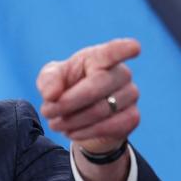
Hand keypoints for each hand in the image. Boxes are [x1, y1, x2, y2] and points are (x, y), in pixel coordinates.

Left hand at [37, 38, 141, 152]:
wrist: (80, 119)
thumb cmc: (66, 89)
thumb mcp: (50, 80)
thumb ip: (48, 81)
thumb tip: (51, 95)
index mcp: (99, 58)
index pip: (113, 51)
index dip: (124, 49)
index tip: (135, 48)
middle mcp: (120, 73)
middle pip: (95, 88)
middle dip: (66, 103)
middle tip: (46, 111)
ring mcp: (130, 94)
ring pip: (99, 110)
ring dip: (71, 121)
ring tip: (56, 124)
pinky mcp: (132, 117)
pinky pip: (108, 127)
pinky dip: (84, 132)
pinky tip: (72, 132)